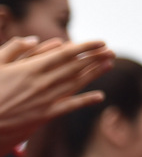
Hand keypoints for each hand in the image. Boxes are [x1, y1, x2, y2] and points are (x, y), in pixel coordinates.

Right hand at [0, 37, 114, 153]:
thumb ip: (13, 49)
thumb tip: (34, 39)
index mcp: (31, 68)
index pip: (66, 54)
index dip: (86, 47)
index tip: (101, 42)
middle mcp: (42, 83)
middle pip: (76, 67)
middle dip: (95, 58)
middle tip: (111, 51)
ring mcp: (44, 100)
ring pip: (75, 84)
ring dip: (94, 74)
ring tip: (109, 64)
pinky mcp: (43, 116)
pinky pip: (68, 106)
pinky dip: (85, 101)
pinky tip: (99, 97)